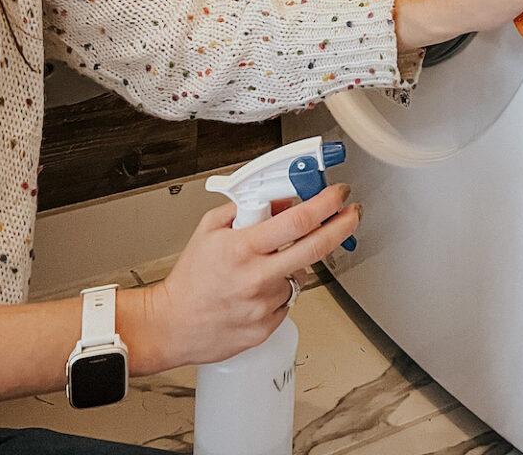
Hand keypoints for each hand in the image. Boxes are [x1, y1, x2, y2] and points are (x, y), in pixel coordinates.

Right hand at [133, 183, 360, 368]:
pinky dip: (280, 290)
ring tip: (266, 265)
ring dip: (294, 264)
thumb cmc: (189, 279)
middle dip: (342, 225)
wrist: (170, 325)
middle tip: (351, 214)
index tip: (338, 193)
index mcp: (243, 248)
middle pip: (317, 247)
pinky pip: (287, 300)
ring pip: (300, 274)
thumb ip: (246, 208)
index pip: (297, 220)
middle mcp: (257, 277)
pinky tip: (258, 290)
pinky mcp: (266, 328)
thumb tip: (281, 200)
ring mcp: (264, 305)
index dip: (325, 203)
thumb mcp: (210, 228)